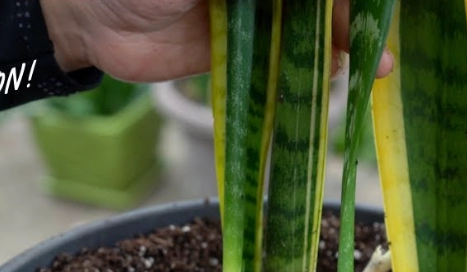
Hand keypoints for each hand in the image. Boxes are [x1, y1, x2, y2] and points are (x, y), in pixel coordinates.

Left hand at [40, 0, 393, 82]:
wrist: (87, 18)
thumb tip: (323, 7)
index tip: (376, 9)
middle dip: (354, 12)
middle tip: (379, 31)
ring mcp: (258, 7)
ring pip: (315, 22)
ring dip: (348, 36)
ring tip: (378, 57)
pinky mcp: (248, 46)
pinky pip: (292, 55)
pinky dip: (320, 64)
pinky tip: (348, 69)